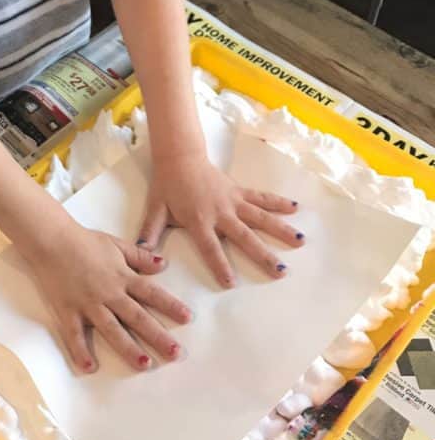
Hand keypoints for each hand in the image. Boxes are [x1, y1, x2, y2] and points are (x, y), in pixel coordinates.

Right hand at [23, 222, 191, 372]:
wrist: (52, 239)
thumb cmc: (84, 240)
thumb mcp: (116, 243)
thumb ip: (139, 256)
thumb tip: (163, 264)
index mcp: (122, 276)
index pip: (151, 293)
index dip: (170, 305)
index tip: (187, 318)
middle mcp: (109, 293)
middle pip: (137, 317)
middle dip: (157, 336)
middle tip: (175, 354)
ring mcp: (89, 304)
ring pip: (112, 329)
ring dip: (129, 348)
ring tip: (144, 365)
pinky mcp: (68, 310)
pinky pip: (75, 334)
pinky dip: (80, 351)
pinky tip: (89, 367)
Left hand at [137, 152, 303, 285]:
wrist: (179, 156)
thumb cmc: (167, 186)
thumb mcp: (155, 210)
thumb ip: (149, 232)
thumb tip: (141, 253)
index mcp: (198, 220)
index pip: (210, 247)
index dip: (220, 265)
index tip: (232, 283)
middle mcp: (220, 212)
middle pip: (244, 236)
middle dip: (262, 254)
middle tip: (280, 271)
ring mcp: (232, 201)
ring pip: (260, 217)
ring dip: (280, 229)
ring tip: (300, 241)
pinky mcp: (239, 191)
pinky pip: (261, 198)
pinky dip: (278, 202)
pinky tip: (296, 209)